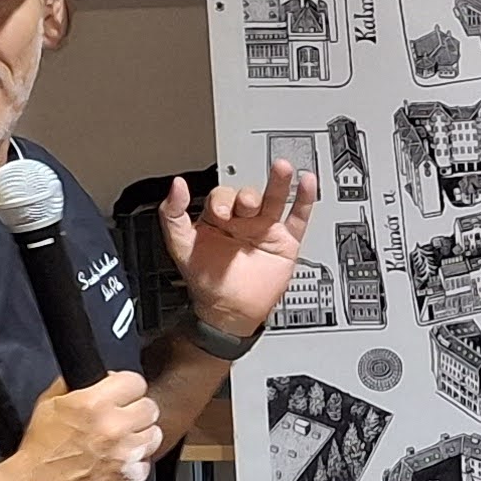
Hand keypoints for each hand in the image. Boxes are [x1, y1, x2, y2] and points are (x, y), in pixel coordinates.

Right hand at [9, 371, 158, 480]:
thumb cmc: (40, 452)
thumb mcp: (48, 406)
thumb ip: (74, 386)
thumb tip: (99, 376)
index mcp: (94, 404)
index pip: (135, 382)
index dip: (127, 388)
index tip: (123, 395)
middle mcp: (114, 428)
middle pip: (150, 408)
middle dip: (136, 412)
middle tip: (122, 420)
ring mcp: (125, 456)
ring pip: (153, 436)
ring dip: (139, 438)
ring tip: (118, 444)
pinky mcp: (130, 480)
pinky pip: (145, 464)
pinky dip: (134, 465)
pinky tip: (114, 465)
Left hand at [162, 159, 319, 339]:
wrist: (229, 312)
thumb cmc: (205, 282)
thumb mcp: (181, 245)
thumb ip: (173, 215)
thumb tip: (177, 186)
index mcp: (218, 217)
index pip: (223, 195)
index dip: (223, 199)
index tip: (221, 211)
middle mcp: (242, 220)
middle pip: (249, 195)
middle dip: (248, 197)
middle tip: (247, 204)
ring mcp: (265, 229)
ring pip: (275, 199)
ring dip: (279, 182)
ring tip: (283, 168)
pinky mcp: (285, 242)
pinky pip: (297, 217)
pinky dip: (304, 200)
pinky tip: (307, 182)